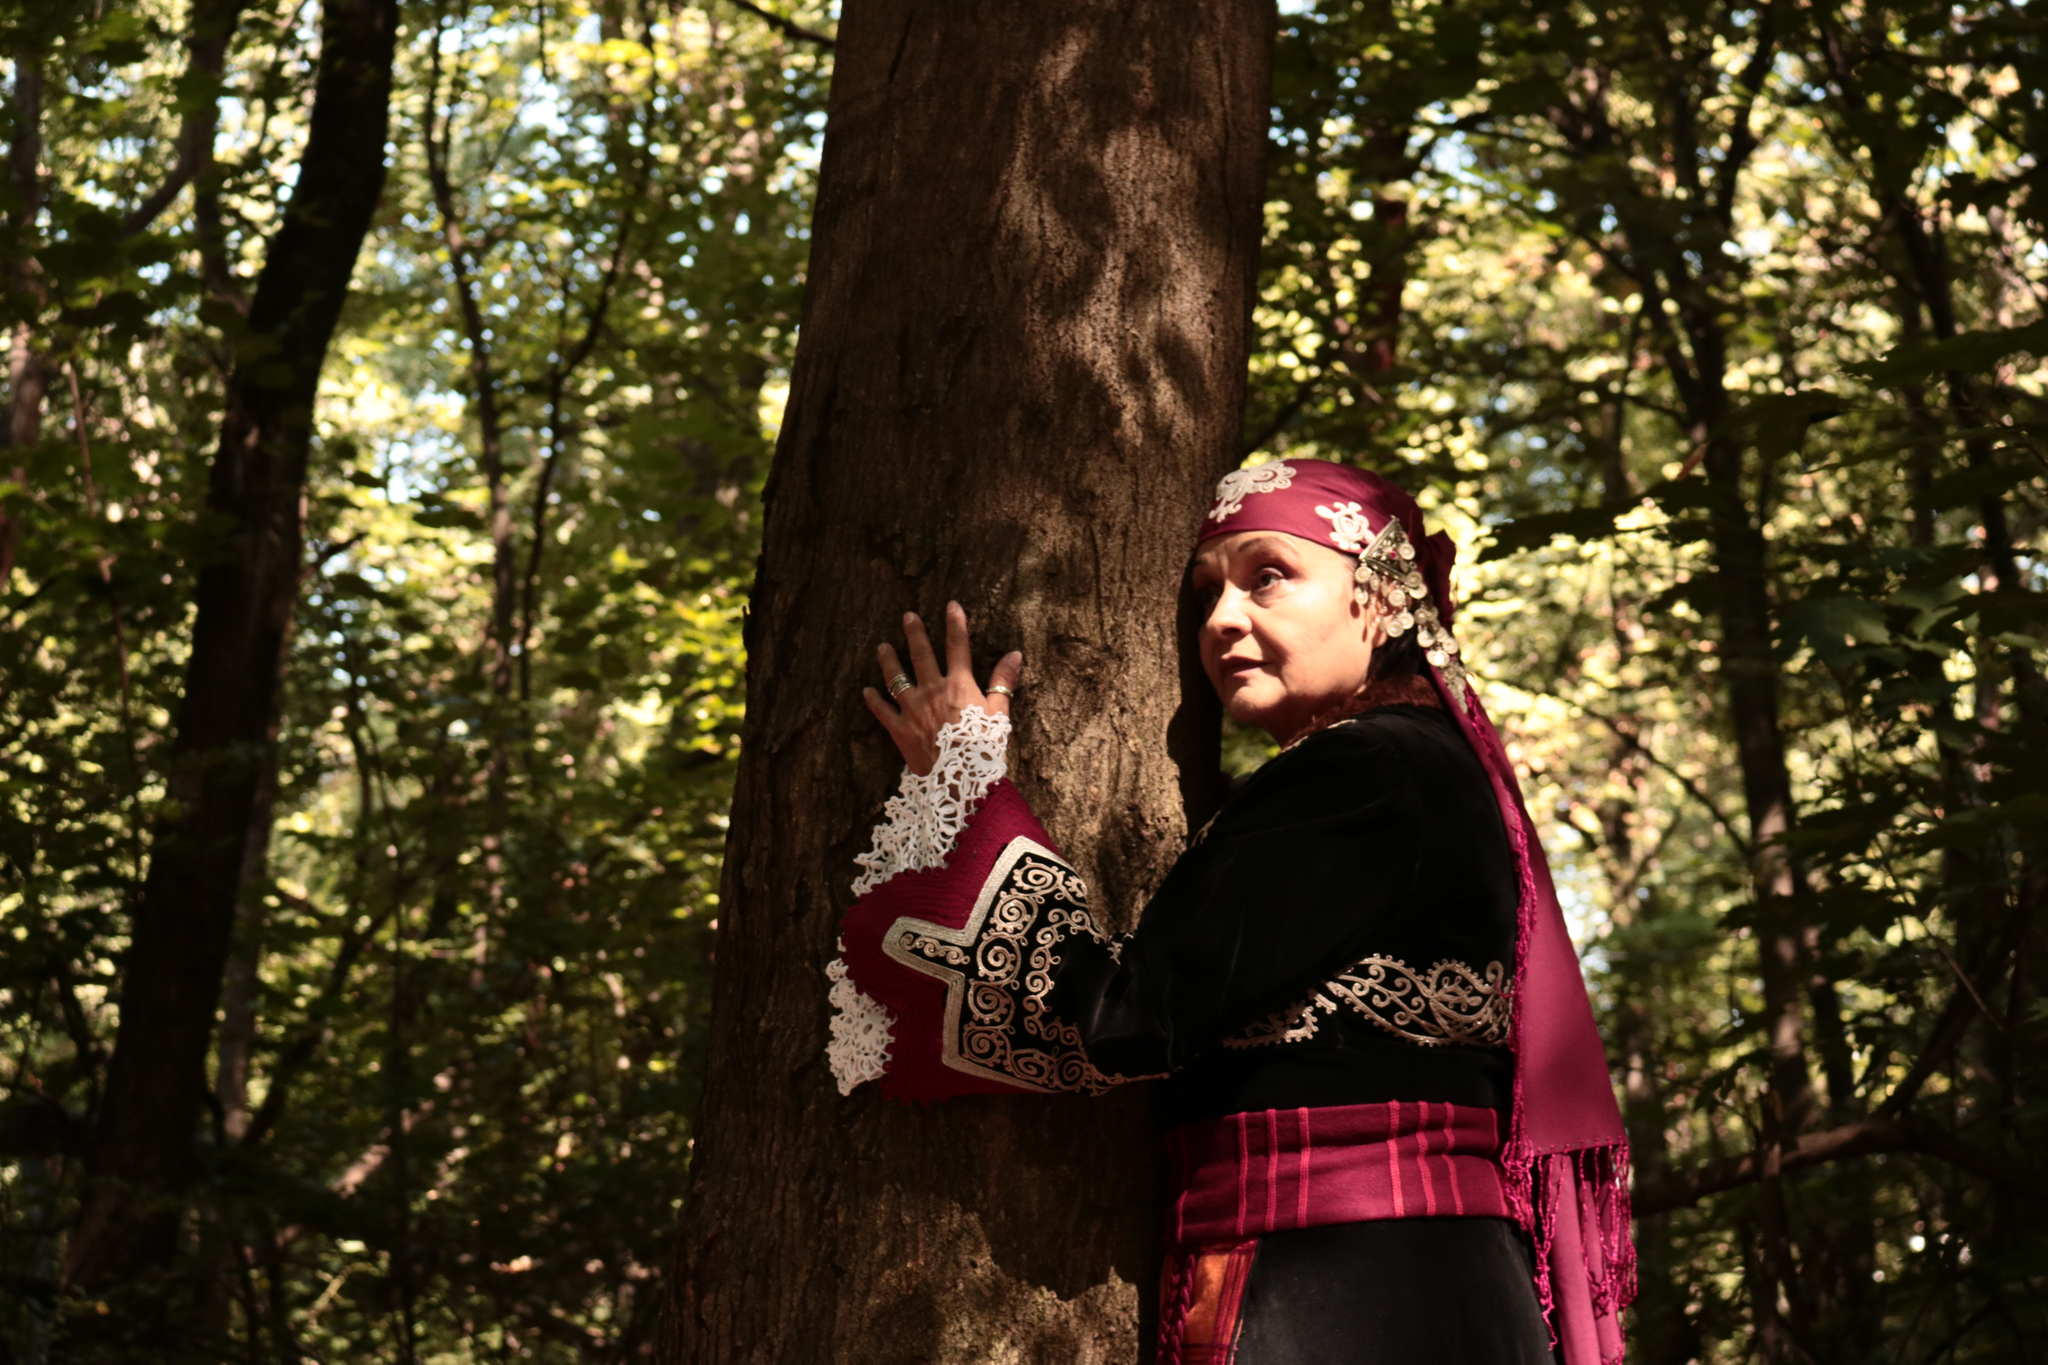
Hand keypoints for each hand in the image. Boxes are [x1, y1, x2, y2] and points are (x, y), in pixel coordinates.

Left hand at [863, 600, 1023, 775]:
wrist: (959, 778)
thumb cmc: (984, 747)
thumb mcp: (1001, 713)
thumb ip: (1004, 681)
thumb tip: (1015, 655)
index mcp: (959, 685)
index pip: (957, 646)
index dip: (955, 624)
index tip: (951, 606)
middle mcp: (932, 690)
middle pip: (921, 654)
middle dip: (914, 633)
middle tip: (907, 616)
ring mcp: (912, 709)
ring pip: (896, 678)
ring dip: (888, 660)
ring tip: (881, 647)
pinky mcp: (899, 729)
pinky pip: (882, 711)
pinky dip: (874, 700)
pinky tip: (866, 691)